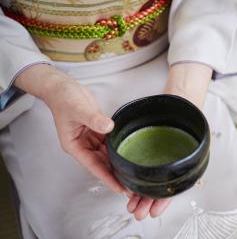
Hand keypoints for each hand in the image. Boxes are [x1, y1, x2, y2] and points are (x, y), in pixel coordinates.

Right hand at [15, 64, 170, 219]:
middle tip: (132, 185)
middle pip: (102, 164)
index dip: (107, 178)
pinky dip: (118, 147)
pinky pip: (109, 142)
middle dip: (115, 174)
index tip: (120, 188)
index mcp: (74, 146)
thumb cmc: (64, 99)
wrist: (63, 87)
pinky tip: (129, 152)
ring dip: (118, 163)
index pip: (94, 166)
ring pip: (106, 154)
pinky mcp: (97, 130)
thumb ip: (94, 119)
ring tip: (133, 173)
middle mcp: (82, 145)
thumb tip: (109, 127)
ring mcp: (90, 138)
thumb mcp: (78, 109)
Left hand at [124, 63, 212, 219]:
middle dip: (148, 200)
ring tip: (133, 207)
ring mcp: (157, 157)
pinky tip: (130, 189)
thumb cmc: (184, 111)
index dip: (164, 199)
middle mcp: (168, 160)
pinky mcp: (145, 151)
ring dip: (141, 195)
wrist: (178, 103)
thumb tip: (193, 146)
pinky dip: (136, 180)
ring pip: (149, 181)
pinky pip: (140, 169)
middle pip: (158, 186)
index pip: (172, 185)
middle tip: (139, 212)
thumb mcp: (190, 121)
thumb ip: (189, 135)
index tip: (154, 210)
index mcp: (181, 158)